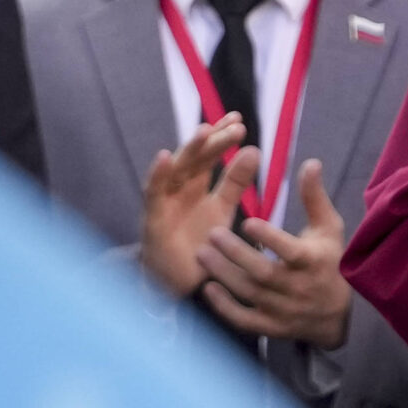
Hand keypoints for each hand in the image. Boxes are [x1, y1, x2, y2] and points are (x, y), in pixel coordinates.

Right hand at [138, 116, 259, 297]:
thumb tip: (254, 150)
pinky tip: (164, 156)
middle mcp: (178, 188)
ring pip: (176, 169)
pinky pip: (152, 193)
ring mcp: (163, 201)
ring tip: (204, 131)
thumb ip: (235, 181)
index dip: (221, 138)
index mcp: (195, 184)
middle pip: (195, 158)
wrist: (183, 286)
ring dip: (188, 150)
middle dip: (213, 140)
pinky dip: (157, 174)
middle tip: (234, 124)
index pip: (209, 155)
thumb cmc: (199, 244)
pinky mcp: (152, 219)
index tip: (238, 120)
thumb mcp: (222, 209)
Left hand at [196, 158, 353, 347]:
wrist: (337, 315)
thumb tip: (311, 162)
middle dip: (237, 255)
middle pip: (264, 274)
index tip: (249, 220)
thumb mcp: (328, 228)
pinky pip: (245, 320)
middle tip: (211, 233)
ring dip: (224, 275)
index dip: (270, 238)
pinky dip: (225, 308)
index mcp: (313, 261)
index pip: (290, 251)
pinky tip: (208, 288)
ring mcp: (283, 311)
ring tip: (201, 254)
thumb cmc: (329, 260)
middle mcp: (298, 288)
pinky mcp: (271, 327)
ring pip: (250, 295)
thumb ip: (314, 197)